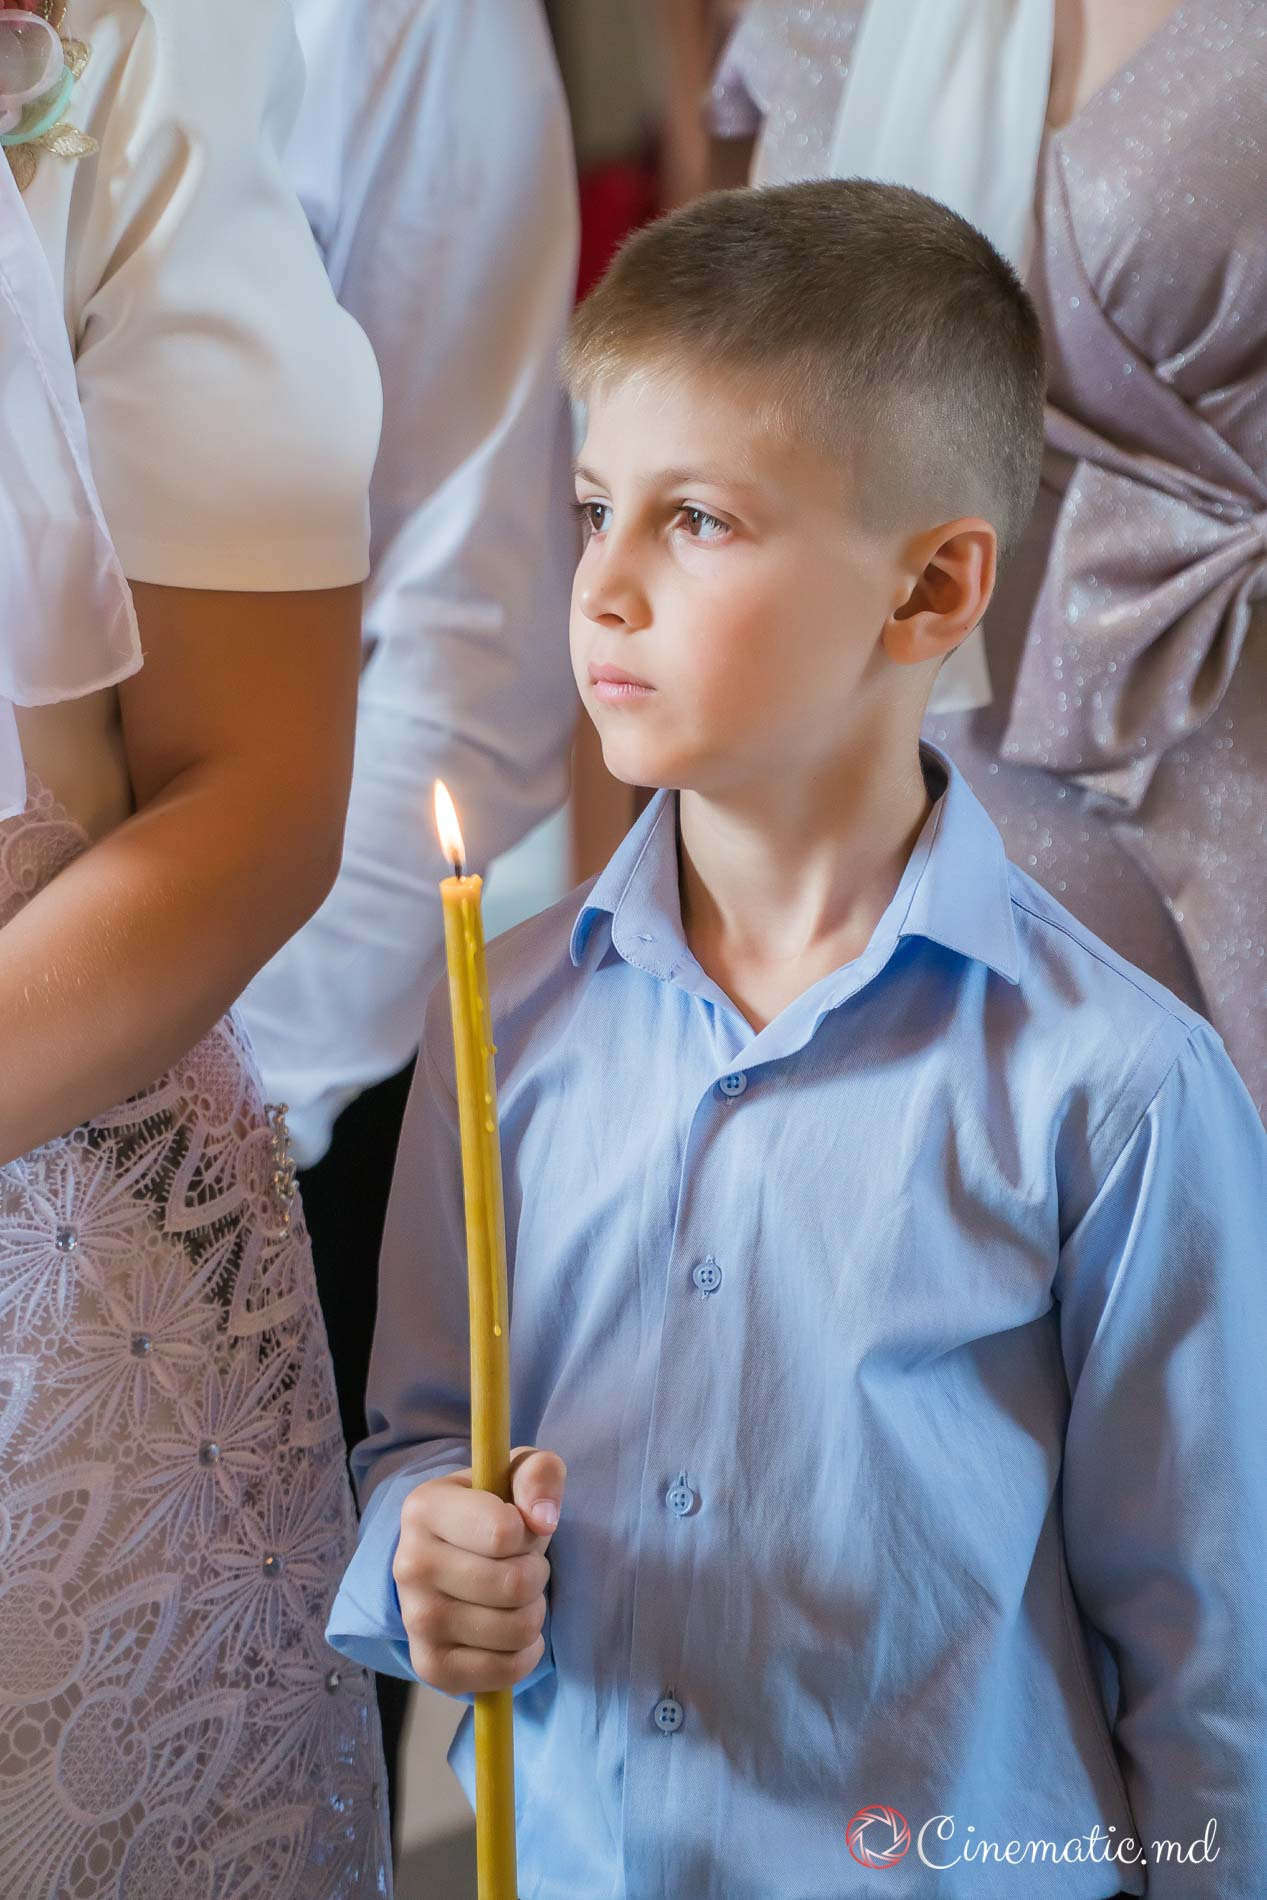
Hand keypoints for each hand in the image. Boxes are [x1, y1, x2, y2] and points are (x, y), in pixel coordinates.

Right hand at [393, 1446, 566, 1695]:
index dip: (528, 1531)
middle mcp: (409, 1564)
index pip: (504, 1532)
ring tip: (514, 1596)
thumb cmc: (494, 1511)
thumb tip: (543, 1518)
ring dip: (534, 1612)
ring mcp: (415, 1620)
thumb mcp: (517, 1474)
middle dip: (535, 1573)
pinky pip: (505, 1671)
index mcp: (423, 1507)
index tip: (516, 1526)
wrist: (455, 1559)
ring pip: (517, 1628)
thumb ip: (539, 1473)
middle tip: (520, 1565)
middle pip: (515, 1583)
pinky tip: (509, 1632)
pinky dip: (524, 1654)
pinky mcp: (430, 1665)